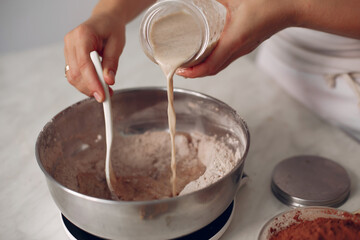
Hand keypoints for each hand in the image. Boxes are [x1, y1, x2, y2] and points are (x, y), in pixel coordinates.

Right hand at [64, 13, 124, 101]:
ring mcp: (67, 49)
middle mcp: (71, 42)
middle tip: (106, 96)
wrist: (105, 19)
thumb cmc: (112, 28)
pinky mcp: (69, 56)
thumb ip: (111, 63)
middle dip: (90, 88)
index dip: (92, 83)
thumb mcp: (117, 44)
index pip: (84, 64)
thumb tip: (109, 81)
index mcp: (82, 35)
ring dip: (87, 88)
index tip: (102, 96)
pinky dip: (85, 83)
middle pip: (75, 73)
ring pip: (72, 76)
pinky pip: (73, 74)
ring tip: (104, 91)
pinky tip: (96, 85)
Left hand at [176, 0, 295, 77]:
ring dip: (202, 68)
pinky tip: (205, 53)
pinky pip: (225, 59)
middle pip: (212, 69)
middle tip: (178, 65)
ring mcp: (243, 50)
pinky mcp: (246, 46)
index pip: (211, 65)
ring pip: (219, 66)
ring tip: (188, 61)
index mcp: (234, 39)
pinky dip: (212, 61)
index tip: (179, 70)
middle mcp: (238, 49)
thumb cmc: (269, 1)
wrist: (292, 6)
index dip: (193, 72)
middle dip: (194, 72)